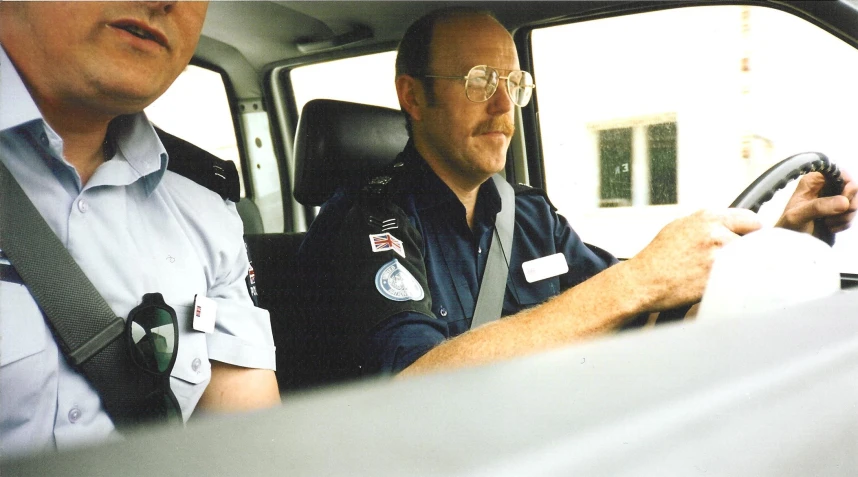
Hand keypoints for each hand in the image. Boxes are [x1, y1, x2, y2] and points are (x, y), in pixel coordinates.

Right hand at [627, 209, 761, 310]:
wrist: (642, 281)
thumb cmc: (658, 257)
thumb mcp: (681, 227)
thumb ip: (708, 224)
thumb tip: (731, 226)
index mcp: (708, 218)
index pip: (751, 220)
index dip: (754, 233)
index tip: (754, 242)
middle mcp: (716, 234)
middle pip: (754, 244)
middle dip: (748, 254)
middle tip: (737, 263)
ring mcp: (719, 257)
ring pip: (748, 264)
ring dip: (742, 270)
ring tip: (724, 276)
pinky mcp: (719, 279)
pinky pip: (740, 281)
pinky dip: (735, 285)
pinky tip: (719, 286)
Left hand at [775, 170, 857, 237]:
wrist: (789, 242)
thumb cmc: (788, 226)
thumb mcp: (798, 216)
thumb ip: (819, 207)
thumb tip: (844, 202)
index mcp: (813, 181)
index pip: (839, 172)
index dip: (848, 184)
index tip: (845, 200)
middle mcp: (824, 186)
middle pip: (852, 187)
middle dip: (849, 204)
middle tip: (837, 216)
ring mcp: (832, 198)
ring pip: (853, 202)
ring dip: (846, 216)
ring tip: (828, 223)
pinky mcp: (837, 210)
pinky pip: (851, 214)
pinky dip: (844, 223)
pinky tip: (830, 228)